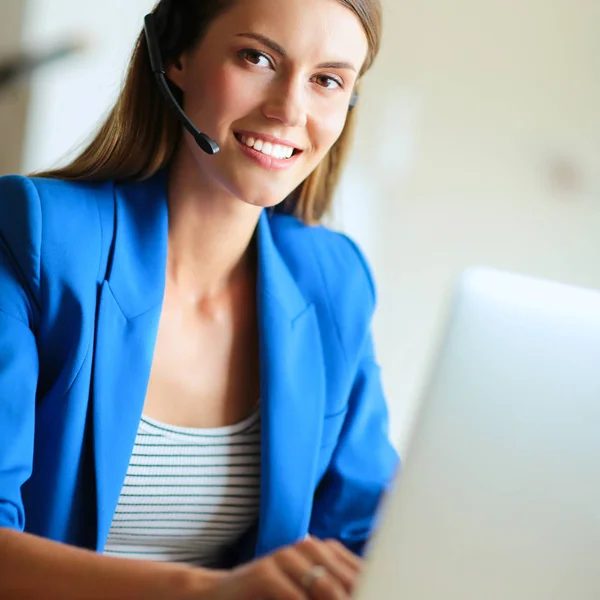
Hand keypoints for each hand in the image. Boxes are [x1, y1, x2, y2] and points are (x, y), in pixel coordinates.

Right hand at [196, 537, 362, 599]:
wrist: (220, 596)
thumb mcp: (307, 595)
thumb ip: (333, 590)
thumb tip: (373, 591)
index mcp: (323, 551)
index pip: (360, 572)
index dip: (373, 586)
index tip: (386, 596)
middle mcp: (307, 547)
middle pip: (345, 580)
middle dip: (358, 595)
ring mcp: (285, 556)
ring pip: (324, 587)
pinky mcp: (264, 572)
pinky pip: (294, 596)